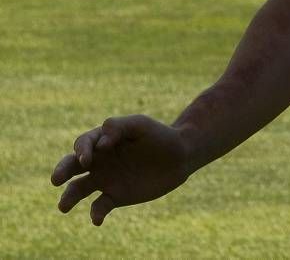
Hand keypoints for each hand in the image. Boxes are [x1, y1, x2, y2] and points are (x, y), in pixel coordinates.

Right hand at [51, 115, 190, 224]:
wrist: (179, 156)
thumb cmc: (158, 135)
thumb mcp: (140, 124)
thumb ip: (119, 126)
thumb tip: (101, 143)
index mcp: (103, 140)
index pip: (83, 143)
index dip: (84, 149)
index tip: (94, 154)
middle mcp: (100, 160)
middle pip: (72, 165)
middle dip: (62, 171)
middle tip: (56, 179)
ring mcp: (106, 179)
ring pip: (79, 189)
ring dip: (69, 196)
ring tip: (63, 206)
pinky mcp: (115, 197)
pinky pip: (100, 206)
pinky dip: (96, 213)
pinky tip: (97, 218)